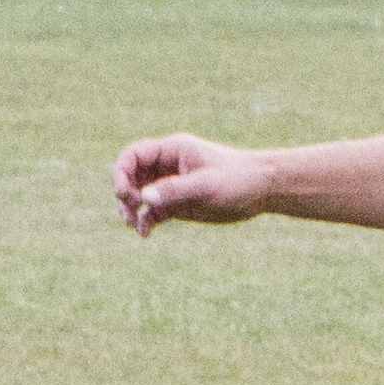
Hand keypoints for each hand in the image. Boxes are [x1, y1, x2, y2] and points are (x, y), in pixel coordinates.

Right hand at [113, 133, 271, 234]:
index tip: (123, 192)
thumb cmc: (237, 179)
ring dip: (130, 209)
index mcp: (172, 151)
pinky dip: (145, 221)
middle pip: (130, 176)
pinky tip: (145, 233)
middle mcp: (167, 166)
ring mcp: (171, 185)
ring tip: (132, 224)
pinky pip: (152, 211)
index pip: (133, 155)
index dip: (121, 172)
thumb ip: (175, 190)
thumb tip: (143, 198)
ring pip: (138, 195)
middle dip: (124, 193)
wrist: (262, 191)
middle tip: (130, 210)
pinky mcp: (178, 204)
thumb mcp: (206, 185)